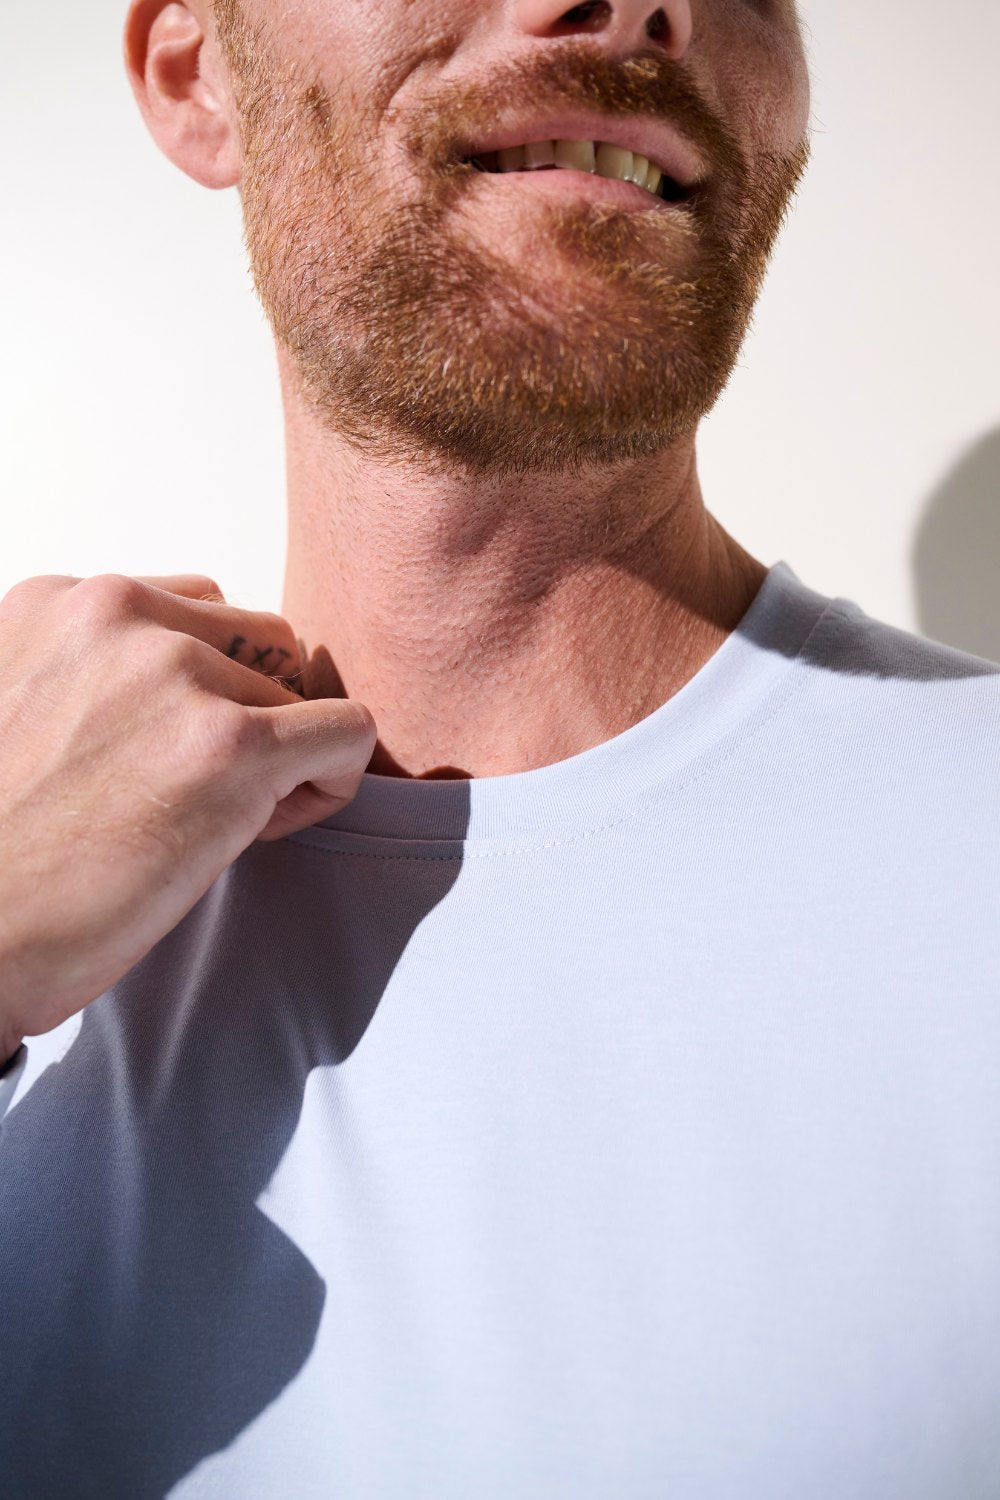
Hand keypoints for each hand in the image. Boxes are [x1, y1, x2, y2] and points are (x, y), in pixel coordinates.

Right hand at [0, 573, 375, 1055]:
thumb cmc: (0, 856)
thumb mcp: (19, 710)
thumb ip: (94, 672)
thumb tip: (185, 684)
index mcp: (60, 604)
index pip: (196, 611)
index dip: (204, 688)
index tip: (165, 756)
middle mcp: (116, 618)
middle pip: (260, 640)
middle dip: (253, 711)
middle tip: (200, 792)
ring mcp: (177, 675)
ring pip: (301, 691)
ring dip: (282, 756)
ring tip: (214, 823)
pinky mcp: (233, 746)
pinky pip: (349, 732)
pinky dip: (333, 781)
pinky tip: (270, 830)